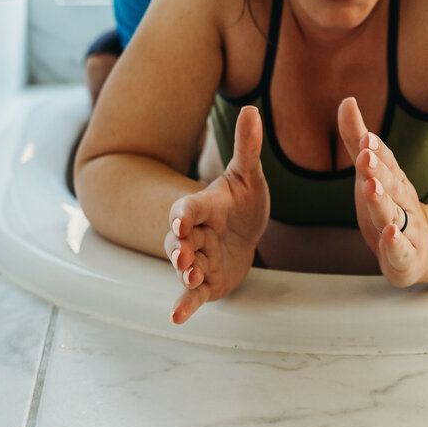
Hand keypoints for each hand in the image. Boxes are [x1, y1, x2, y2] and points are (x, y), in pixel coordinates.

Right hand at [165, 106, 268, 323]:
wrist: (243, 232)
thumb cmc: (242, 201)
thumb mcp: (248, 175)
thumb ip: (247, 146)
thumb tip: (251, 110)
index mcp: (203, 207)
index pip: (188, 208)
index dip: (183, 214)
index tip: (180, 219)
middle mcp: (195, 235)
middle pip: (180, 241)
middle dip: (180, 248)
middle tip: (184, 255)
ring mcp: (197, 260)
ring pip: (184, 267)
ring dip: (185, 273)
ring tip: (190, 276)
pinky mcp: (205, 283)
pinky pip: (191, 295)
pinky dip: (184, 304)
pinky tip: (176, 316)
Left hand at [337, 97, 427, 286]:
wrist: (425, 249)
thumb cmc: (390, 204)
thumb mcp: (370, 171)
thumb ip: (356, 138)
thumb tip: (347, 99)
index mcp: (395, 181)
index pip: (387, 164)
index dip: (378, 152)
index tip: (367, 138)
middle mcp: (403, 202)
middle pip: (391, 186)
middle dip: (378, 171)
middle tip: (365, 155)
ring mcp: (408, 230)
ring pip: (394, 215)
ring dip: (382, 203)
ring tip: (371, 188)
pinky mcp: (406, 258)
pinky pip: (401, 251)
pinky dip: (395, 244)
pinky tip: (389, 233)